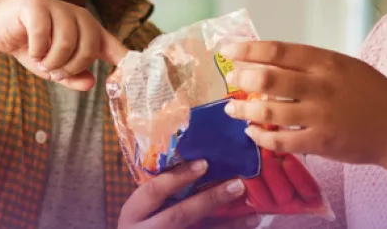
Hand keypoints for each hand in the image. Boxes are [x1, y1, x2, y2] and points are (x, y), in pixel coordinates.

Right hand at [0, 0, 127, 90]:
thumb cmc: (32, 47)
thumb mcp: (54, 68)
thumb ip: (73, 77)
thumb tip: (91, 83)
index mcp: (87, 29)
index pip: (111, 44)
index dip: (124, 56)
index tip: (134, 67)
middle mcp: (77, 14)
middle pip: (88, 48)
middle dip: (70, 67)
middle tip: (53, 70)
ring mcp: (57, 7)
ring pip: (67, 42)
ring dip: (51, 61)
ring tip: (41, 61)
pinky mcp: (36, 5)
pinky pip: (44, 34)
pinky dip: (37, 50)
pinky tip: (31, 50)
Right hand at [118, 160, 251, 228]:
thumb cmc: (141, 225)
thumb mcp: (141, 211)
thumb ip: (159, 194)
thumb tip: (199, 165)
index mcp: (132, 214)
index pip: (153, 192)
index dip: (178, 177)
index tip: (204, 163)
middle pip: (179, 215)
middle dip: (210, 200)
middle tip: (238, 185)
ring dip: (229, 225)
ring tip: (253, 213)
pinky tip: (247, 226)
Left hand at [220, 41, 386, 167]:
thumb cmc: (372, 94)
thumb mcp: (344, 66)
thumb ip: (310, 64)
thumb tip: (266, 61)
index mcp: (326, 62)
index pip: (277, 51)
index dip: (247, 49)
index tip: (226, 48)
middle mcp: (321, 86)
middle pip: (268, 80)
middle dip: (241, 79)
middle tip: (230, 80)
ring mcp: (320, 115)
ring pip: (269, 112)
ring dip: (243, 111)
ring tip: (231, 110)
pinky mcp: (321, 142)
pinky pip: (281, 141)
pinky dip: (261, 137)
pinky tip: (252, 132)